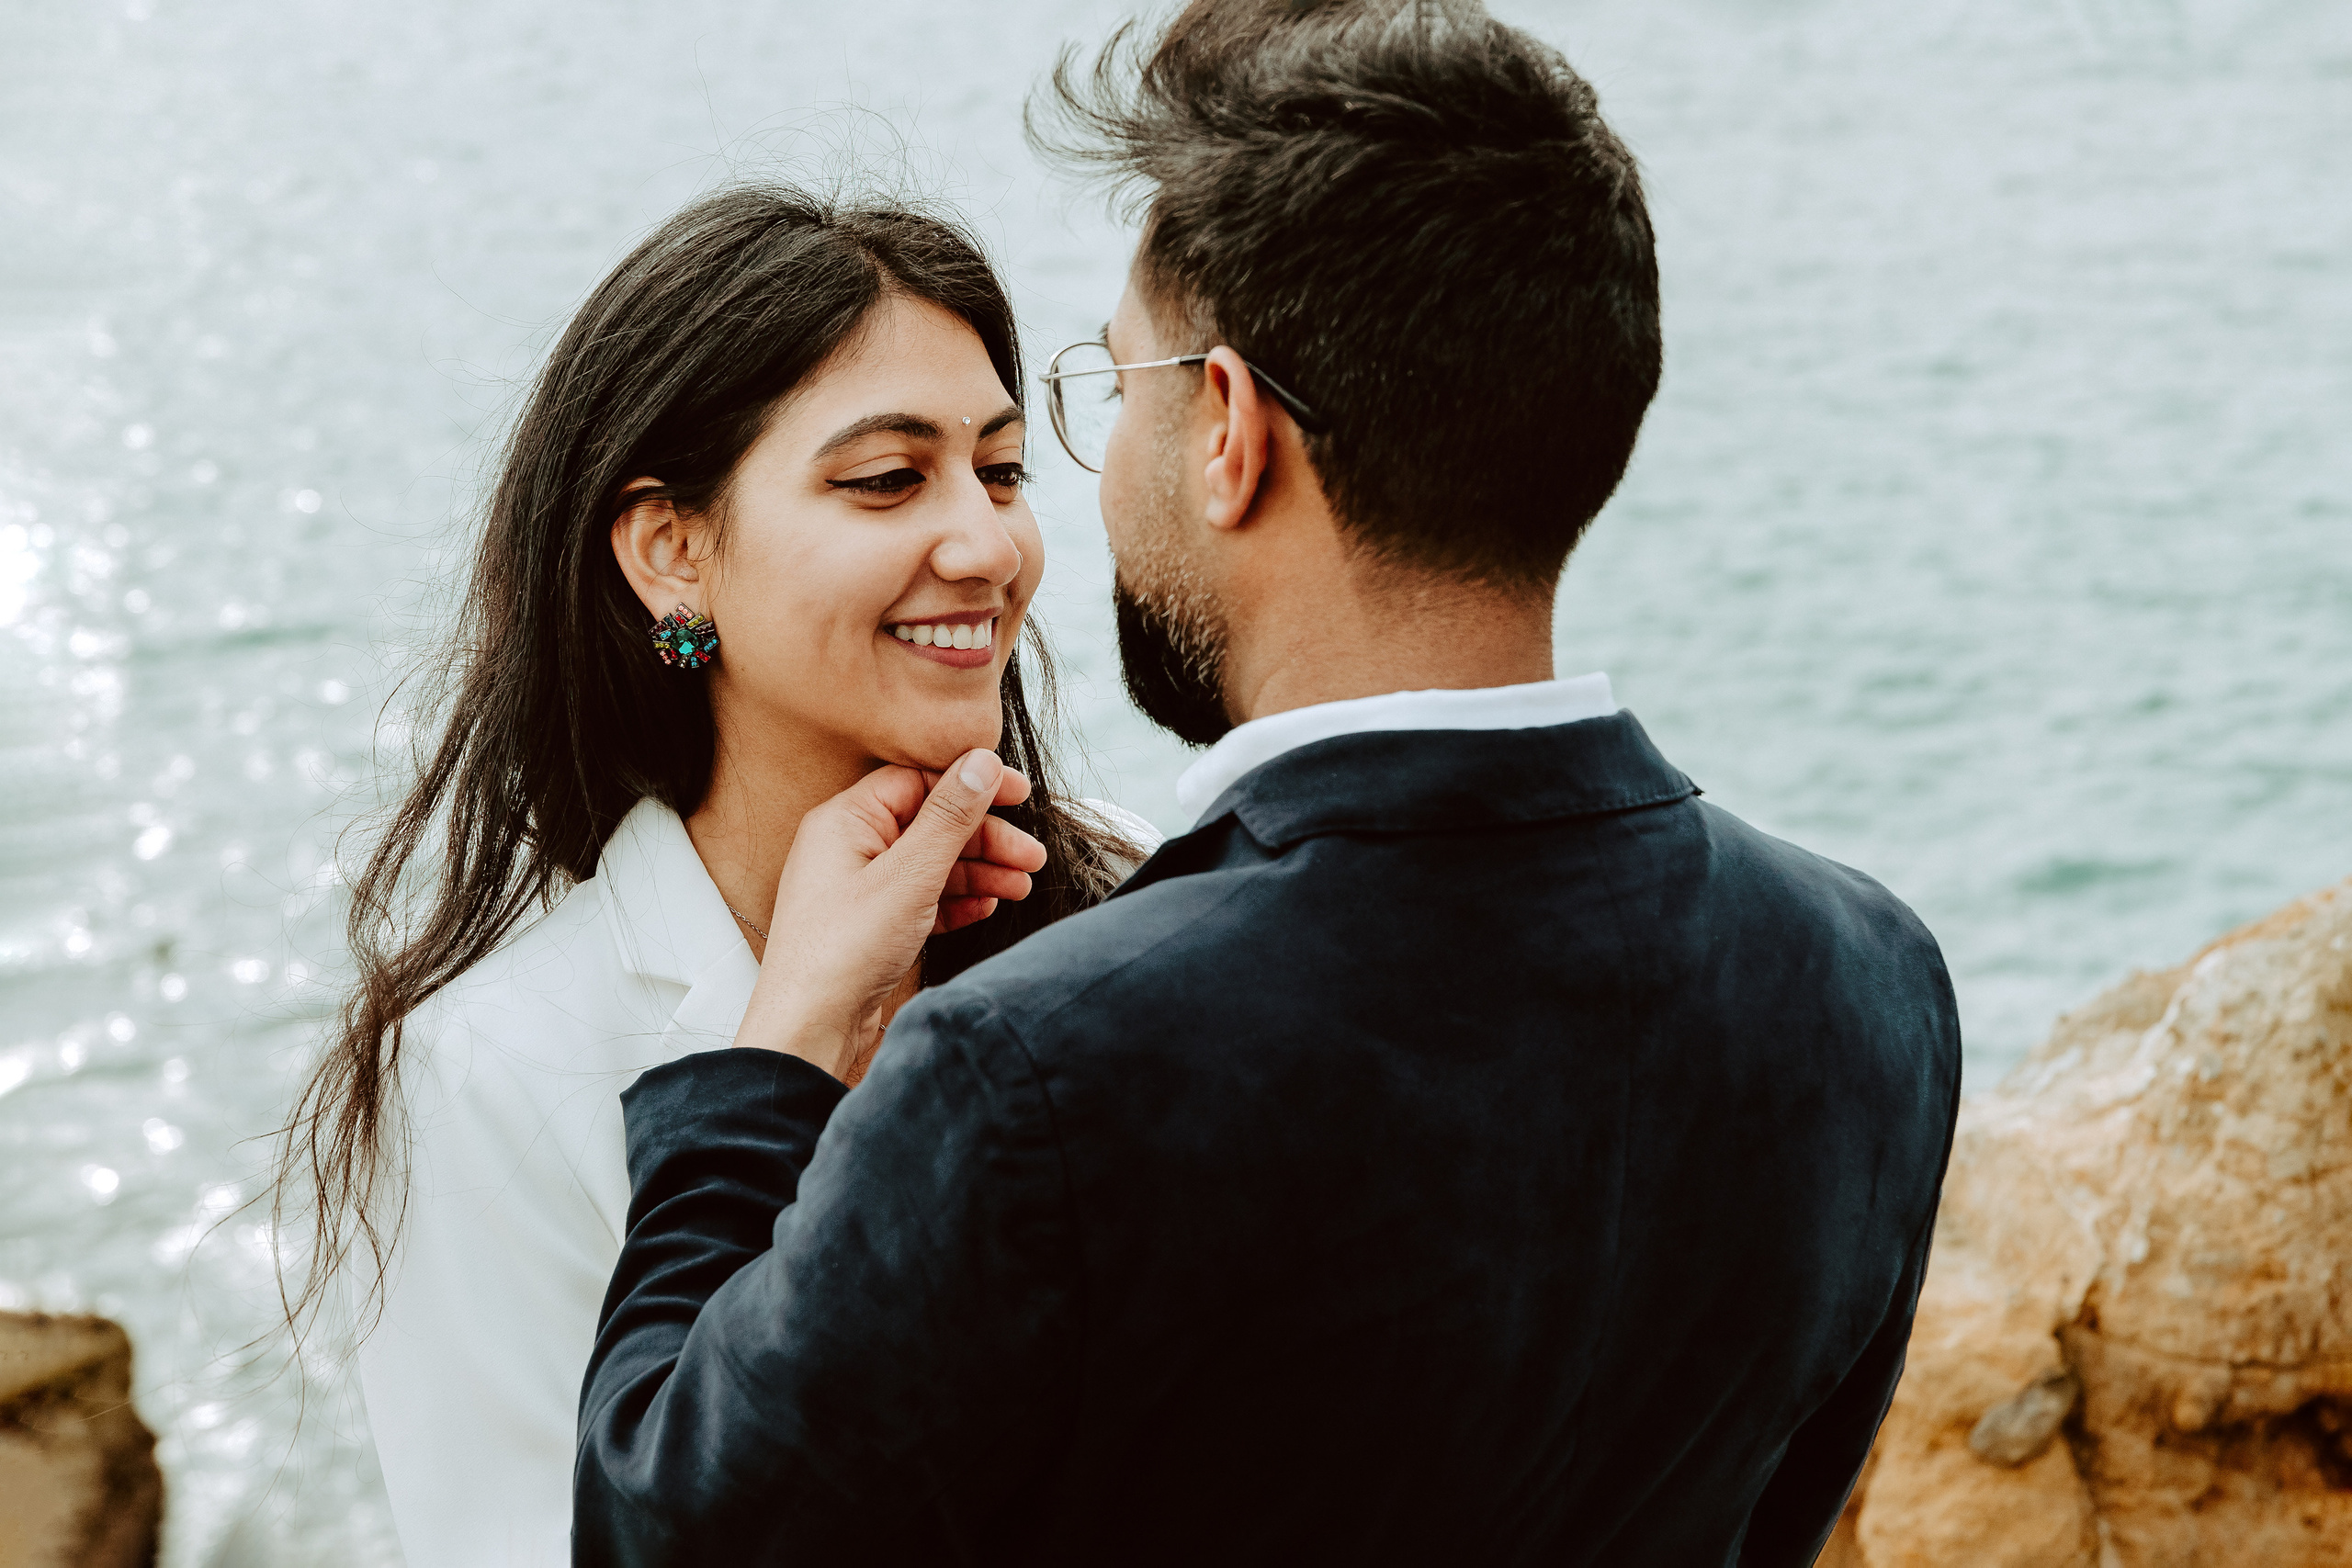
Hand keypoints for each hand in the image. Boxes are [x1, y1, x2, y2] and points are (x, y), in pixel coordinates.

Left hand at [736, 750, 1045, 1080]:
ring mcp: (859, 887)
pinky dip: (956, 902)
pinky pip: (921, 898)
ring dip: (979, 873)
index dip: (973, 785)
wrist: (809, 1030)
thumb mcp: (909, 876)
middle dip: (986, 840)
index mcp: (845, 820)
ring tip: (1020, 887)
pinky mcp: (871, 923)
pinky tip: (986, 910)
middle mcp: (848, 847)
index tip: (1020, 795)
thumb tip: (980, 761)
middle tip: (1031, 856)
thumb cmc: (842, 952)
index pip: (918, 781)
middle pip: (931, 824)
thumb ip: (949, 817)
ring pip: (931, 864)